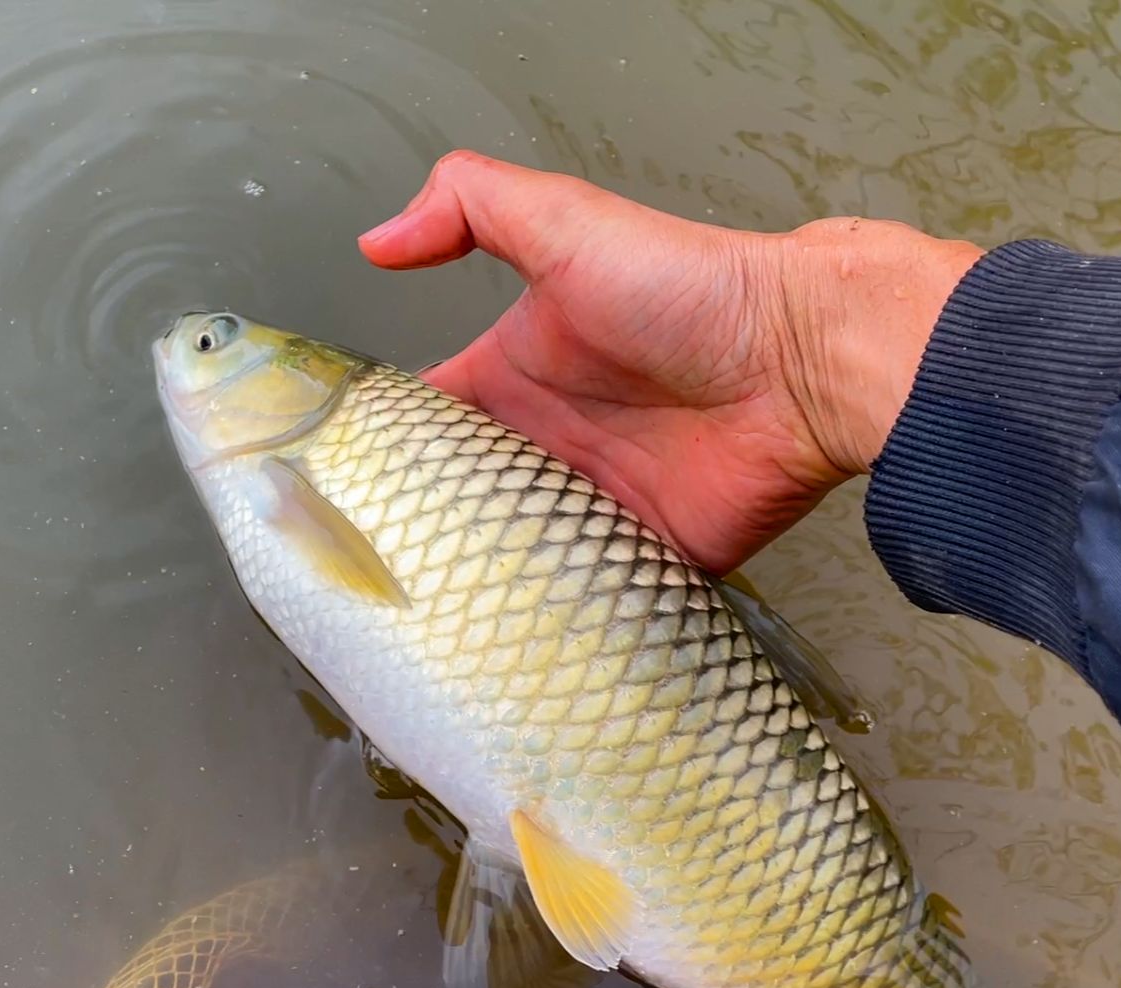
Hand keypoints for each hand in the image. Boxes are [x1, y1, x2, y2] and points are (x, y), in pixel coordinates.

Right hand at [358, 151, 982, 573]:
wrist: (801, 362)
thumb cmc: (688, 290)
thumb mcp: (565, 224)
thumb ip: (469, 206)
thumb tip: (375, 240)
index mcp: (514, 379)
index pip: (424, 424)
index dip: (374, 451)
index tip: (319, 489)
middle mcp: (543, 449)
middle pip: (454, 507)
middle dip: (410, 540)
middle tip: (355, 581)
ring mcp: (590, 510)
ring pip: (507, 561)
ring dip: (469, 588)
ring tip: (409, 629)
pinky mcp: (641, 561)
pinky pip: (582, 602)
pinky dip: (546, 622)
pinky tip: (500, 648)